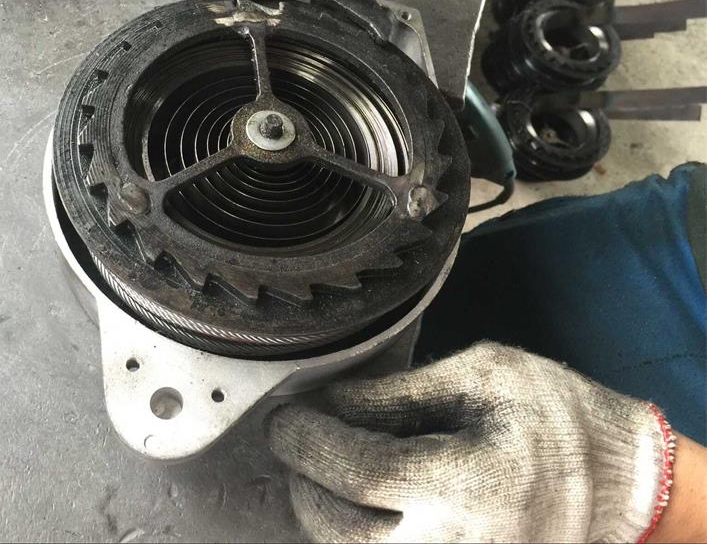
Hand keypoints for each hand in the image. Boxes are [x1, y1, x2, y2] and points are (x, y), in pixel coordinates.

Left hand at [267, 342, 674, 542]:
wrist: (621, 484)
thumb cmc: (557, 415)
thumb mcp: (482, 376)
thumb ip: (399, 392)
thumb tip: (331, 402)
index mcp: (466, 484)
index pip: (356, 473)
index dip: (307, 443)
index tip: (283, 417)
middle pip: (340, 530)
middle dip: (302, 480)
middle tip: (291, 438)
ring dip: (319, 513)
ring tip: (314, 467)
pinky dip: (353, 534)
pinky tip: (349, 500)